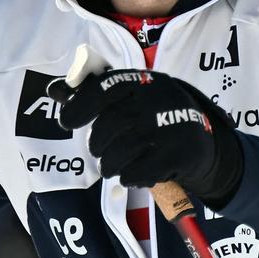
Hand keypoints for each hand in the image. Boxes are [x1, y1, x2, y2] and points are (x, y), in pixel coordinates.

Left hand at [51, 69, 243, 205]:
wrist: (203, 144)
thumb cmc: (157, 119)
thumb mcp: (131, 99)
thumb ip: (93, 94)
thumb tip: (54, 90)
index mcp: (146, 80)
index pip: (106, 87)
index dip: (81, 104)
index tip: (66, 122)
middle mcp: (161, 98)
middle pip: (112, 122)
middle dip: (98, 142)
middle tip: (98, 152)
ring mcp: (173, 126)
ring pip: (122, 150)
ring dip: (109, 164)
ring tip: (112, 166)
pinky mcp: (181, 153)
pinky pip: (140, 171)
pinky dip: (130, 176)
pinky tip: (132, 174)